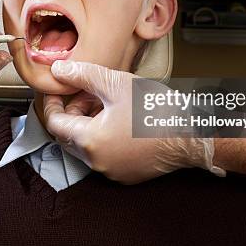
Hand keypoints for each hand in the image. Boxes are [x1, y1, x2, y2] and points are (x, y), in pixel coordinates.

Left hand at [43, 60, 223, 183]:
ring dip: (88, 123)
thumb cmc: (157, 110)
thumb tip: (59, 71)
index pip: (55, 123)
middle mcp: (97, 162)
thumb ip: (83, 76)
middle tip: (85, 92)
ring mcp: (112, 171)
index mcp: (90, 141)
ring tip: (105, 101)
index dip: (52, 103)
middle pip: (69, 136)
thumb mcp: (116, 83)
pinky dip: (103, 137)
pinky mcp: (126, 174)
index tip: (56, 90)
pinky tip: (118, 118)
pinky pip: (104, 155)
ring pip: (87, 145)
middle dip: (73, 112)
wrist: (192, 135)